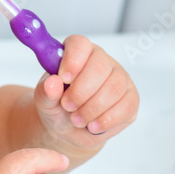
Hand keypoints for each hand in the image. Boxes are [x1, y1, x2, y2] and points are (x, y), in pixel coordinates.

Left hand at [32, 34, 139, 161]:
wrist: (68, 129)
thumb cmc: (56, 107)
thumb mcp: (44, 100)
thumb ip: (45, 91)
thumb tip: (52, 83)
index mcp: (78, 53)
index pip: (80, 44)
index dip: (73, 59)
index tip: (63, 78)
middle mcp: (102, 61)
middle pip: (100, 66)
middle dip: (81, 91)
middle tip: (67, 106)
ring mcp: (120, 78)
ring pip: (114, 88)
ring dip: (92, 108)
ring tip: (76, 119)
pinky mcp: (131, 99)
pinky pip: (127, 105)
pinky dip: (107, 119)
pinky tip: (93, 126)